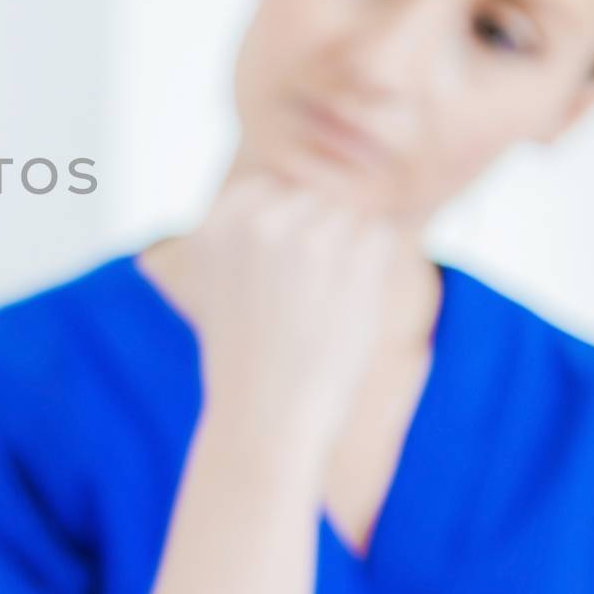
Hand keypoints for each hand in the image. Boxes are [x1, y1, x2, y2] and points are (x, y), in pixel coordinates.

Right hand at [184, 172, 397, 470]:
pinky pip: (379, 233)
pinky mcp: (347, 254)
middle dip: (322, 234)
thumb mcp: (218, 280)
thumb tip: (297, 176)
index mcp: (214, 222)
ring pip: (349, 210)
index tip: (282, 275)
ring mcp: (302, 233)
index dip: (288, 227)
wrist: (264, 417)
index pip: (272, 185)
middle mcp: (254, 219)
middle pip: (314, 193)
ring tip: (327, 300)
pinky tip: (348, 303)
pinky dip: (374, 265)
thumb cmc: (246, 354)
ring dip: (350, 249)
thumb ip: (244, 227)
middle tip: (308, 293)